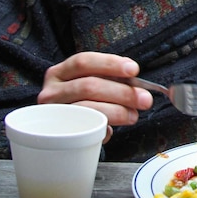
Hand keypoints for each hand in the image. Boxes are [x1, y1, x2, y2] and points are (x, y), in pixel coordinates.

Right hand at [38, 52, 153, 142]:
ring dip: (117, 111)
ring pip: (87, 108)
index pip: (83, 62)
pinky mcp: (59, 135)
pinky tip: (112, 129)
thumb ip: (109, 81)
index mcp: (60, 73)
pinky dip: (102, 128)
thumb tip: (138, 87)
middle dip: (122, 92)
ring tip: (133, 115)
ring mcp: (53, 114)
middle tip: (144, 99)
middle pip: (89, 86)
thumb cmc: (82, 103)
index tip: (133, 70)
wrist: (59, 133)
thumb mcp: (91, 86)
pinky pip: (84, 130)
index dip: (110, 64)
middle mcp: (52, 91)